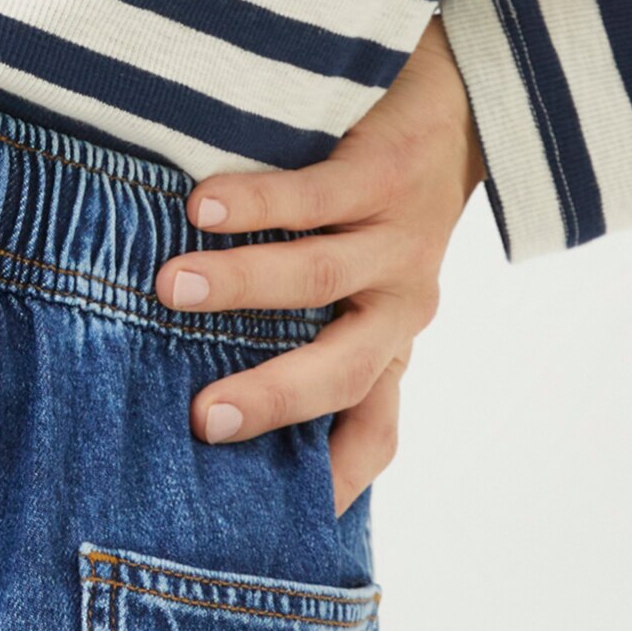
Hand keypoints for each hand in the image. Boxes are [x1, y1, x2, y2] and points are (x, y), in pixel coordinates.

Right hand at [156, 18, 485, 512]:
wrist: (460, 106)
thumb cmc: (378, 211)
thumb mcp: (357, 289)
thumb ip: (308, 341)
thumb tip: (207, 407)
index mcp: (390, 343)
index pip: (374, 431)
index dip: (333, 481)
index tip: (275, 524)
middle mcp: (402, 305)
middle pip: (345, 371)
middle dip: (273, 398)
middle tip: (201, 418)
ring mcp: (398, 240)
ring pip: (321, 277)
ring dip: (244, 284)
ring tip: (172, 288)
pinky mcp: (385, 173)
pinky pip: (317, 195)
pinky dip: (259, 202)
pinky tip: (203, 207)